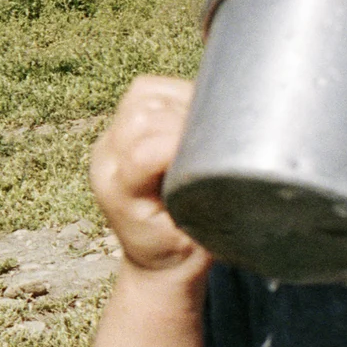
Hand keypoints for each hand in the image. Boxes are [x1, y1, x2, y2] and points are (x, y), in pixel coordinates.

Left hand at [90, 76, 208, 275]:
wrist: (158, 256)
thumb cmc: (183, 250)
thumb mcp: (200, 244)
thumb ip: (212, 210)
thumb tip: (240, 171)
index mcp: (119, 194)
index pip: (143, 154)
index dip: (181, 145)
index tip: (214, 153)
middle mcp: (106, 160)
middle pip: (143, 117)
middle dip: (186, 120)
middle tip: (218, 137)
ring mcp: (111, 139)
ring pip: (145, 98)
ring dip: (182, 103)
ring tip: (208, 126)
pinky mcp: (123, 124)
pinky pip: (147, 90)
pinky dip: (177, 94)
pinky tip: (198, 113)